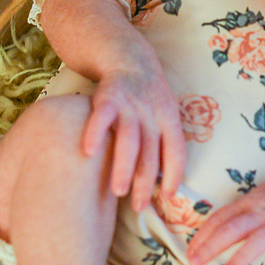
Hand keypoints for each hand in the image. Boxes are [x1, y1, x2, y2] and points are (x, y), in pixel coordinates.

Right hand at [81, 52, 185, 210]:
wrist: (130, 59)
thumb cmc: (148, 99)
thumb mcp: (165, 116)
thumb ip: (165, 145)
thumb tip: (166, 187)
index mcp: (170, 120)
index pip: (177, 151)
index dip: (173, 175)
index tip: (166, 196)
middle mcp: (152, 114)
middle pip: (151, 151)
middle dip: (145, 181)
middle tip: (138, 206)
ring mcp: (130, 105)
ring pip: (129, 138)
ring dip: (124, 165)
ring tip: (118, 191)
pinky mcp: (108, 97)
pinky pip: (101, 116)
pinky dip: (95, 132)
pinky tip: (88, 152)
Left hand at [185, 165, 264, 264]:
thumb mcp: (258, 197)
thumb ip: (238, 214)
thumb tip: (209, 236)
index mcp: (249, 202)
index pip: (222, 217)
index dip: (203, 235)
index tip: (189, 253)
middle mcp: (264, 211)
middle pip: (235, 226)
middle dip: (213, 244)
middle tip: (195, 262)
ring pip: (260, 238)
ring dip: (243, 255)